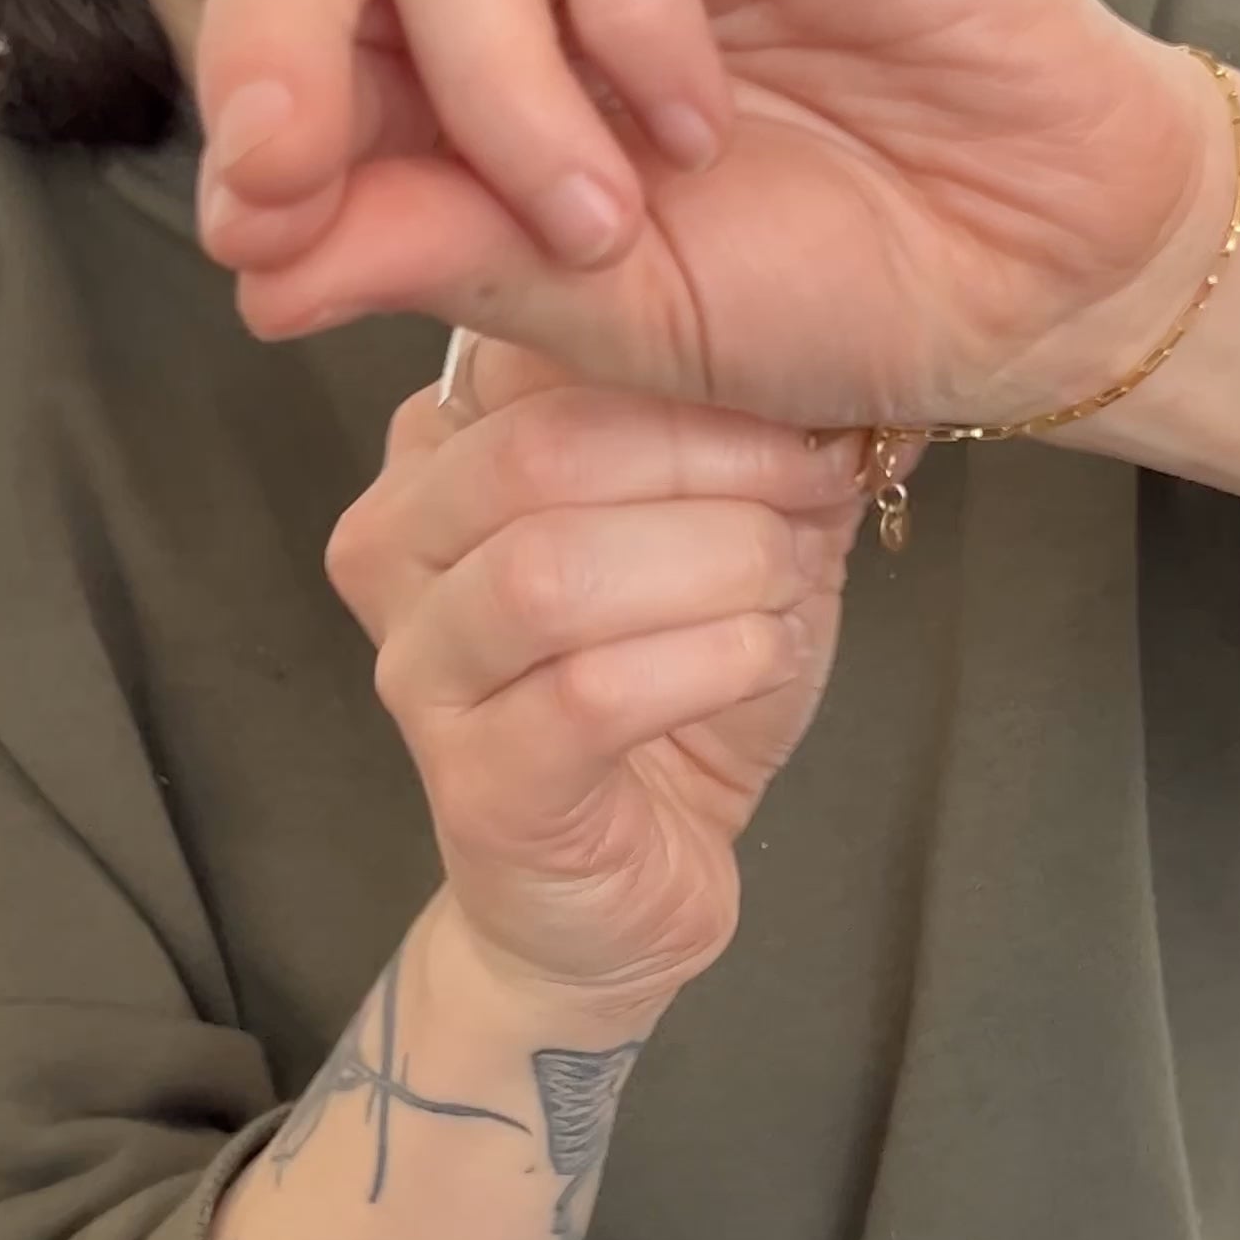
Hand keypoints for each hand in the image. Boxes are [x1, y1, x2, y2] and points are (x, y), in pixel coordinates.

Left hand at [195, 0, 1228, 436]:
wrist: (1025, 274)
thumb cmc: (816, 293)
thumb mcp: (596, 315)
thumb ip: (431, 257)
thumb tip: (245, 258)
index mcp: (466, 80)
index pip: (293, 27)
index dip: (243, 98)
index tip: (251, 222)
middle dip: (278, 38)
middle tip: (295, 164)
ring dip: (500, 77)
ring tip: (602, 217)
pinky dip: (630, 9)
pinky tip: (695, 121)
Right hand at [326, 334, 917, 1014]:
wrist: (620, 886)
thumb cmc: (668, 691)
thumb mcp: (726, 540)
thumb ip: (758, 446)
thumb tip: (842, 372)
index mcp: (441, 455)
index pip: (535, 352)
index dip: (684, 361)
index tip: (798, 394)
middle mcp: (397, 547)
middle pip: (537, 450)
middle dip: (709, 459)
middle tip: (813, 485)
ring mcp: (422, 671)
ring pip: (549, 572)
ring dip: (710, 564)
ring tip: (785, 586)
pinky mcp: (476, 784)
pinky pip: (587, 695)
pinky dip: (707, 662)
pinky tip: (763, 656)